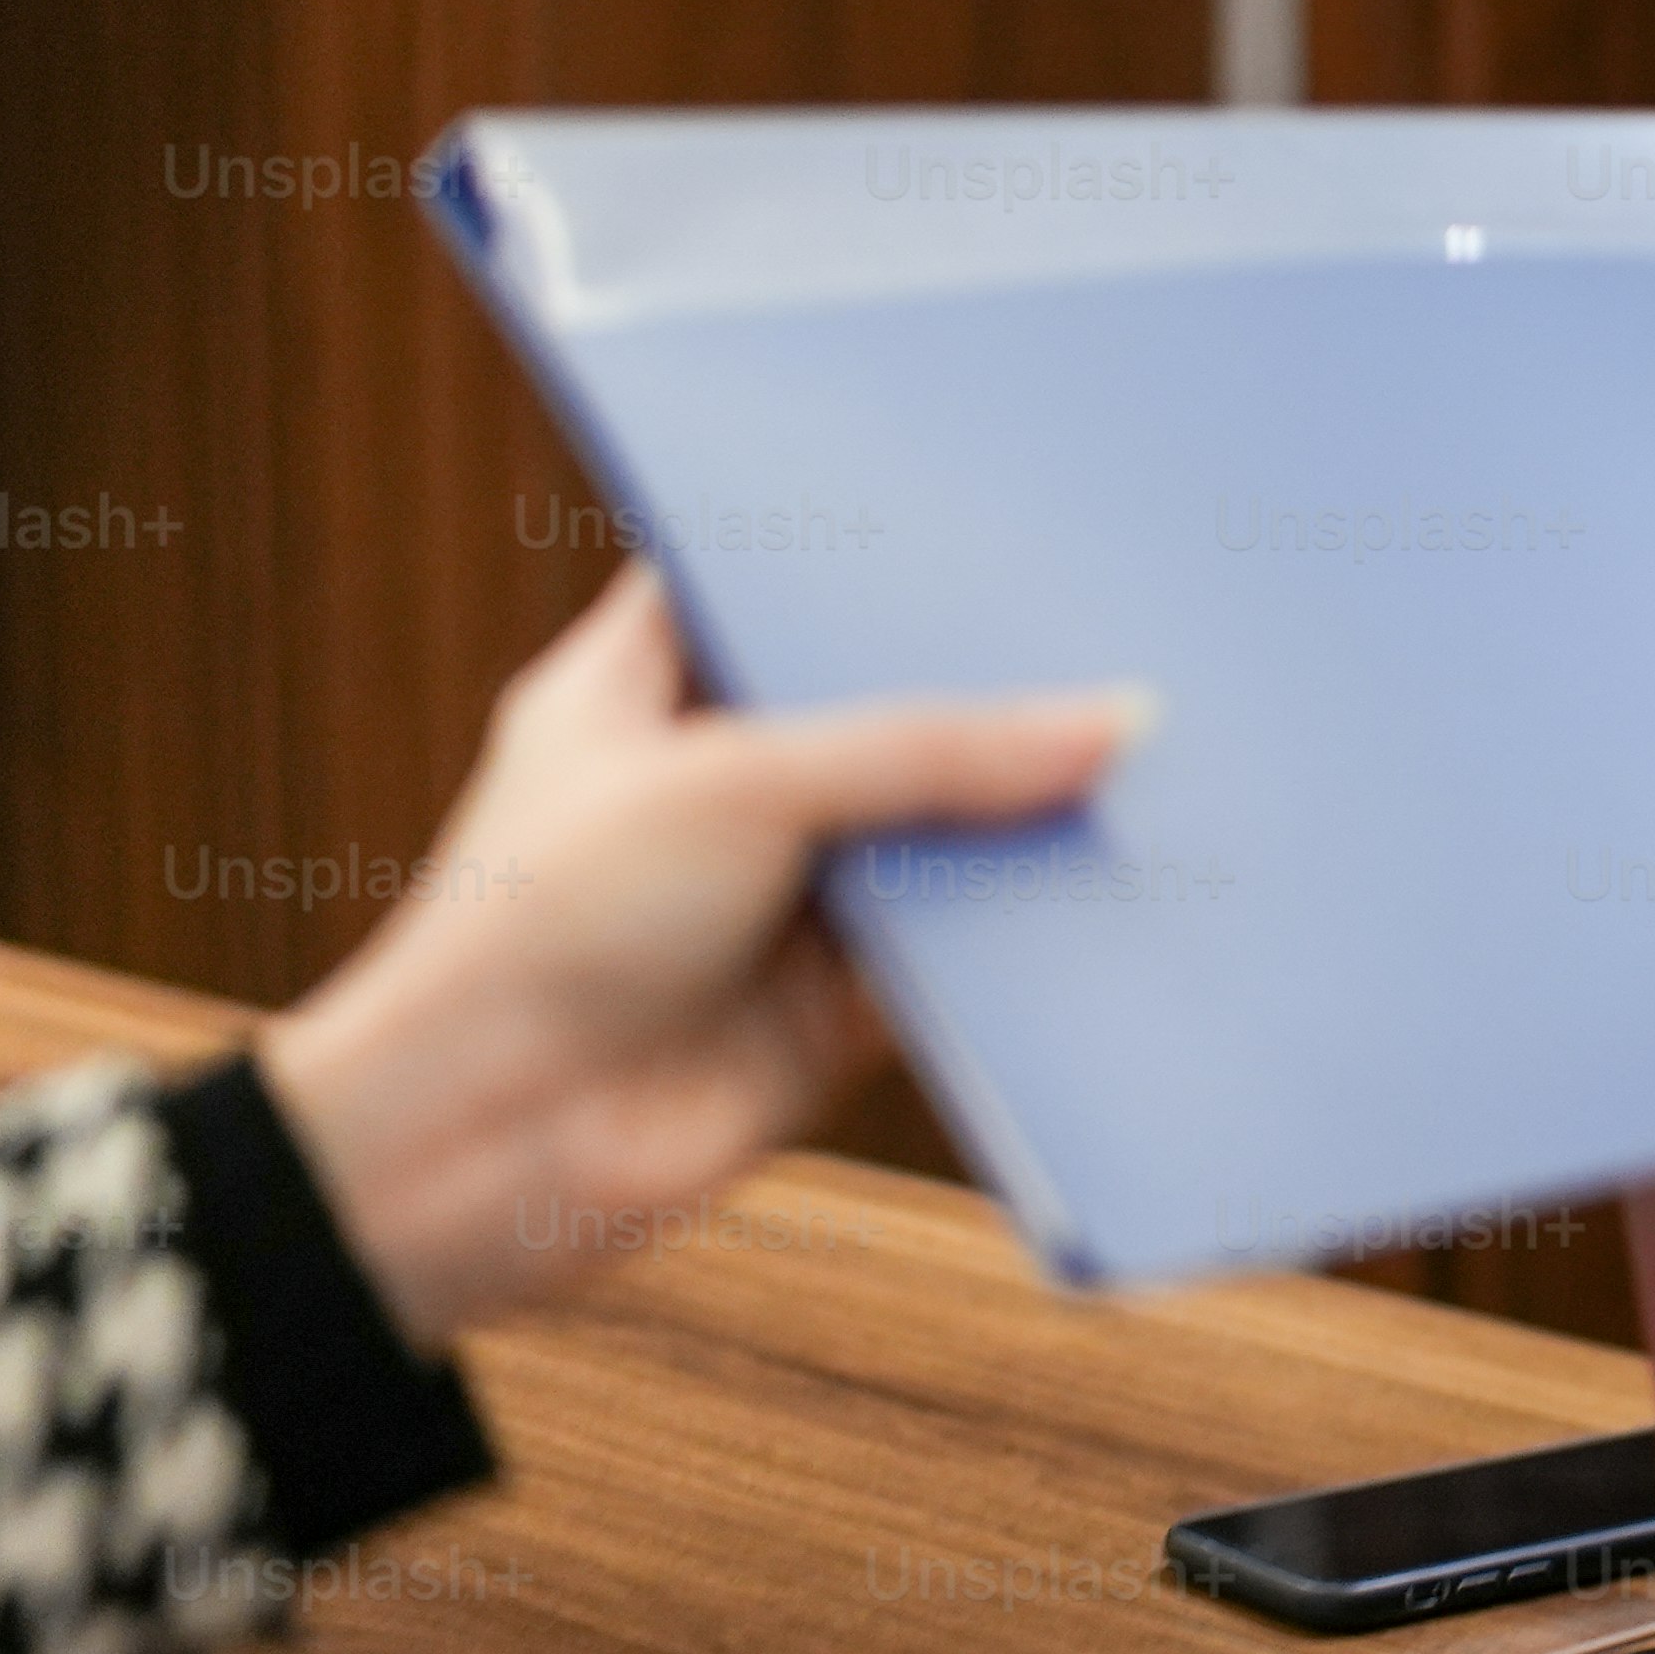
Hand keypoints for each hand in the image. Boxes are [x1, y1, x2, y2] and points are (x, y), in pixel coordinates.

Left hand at [252, 570, 1143, 1350]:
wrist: (489, 1149)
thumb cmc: (544, 929)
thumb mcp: (740, 785)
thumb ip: (932, 751)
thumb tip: (1121, 722)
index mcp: (640, 688)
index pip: (762, 577)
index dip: (866, 542)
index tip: (993, 504)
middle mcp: (717, 782)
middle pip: (880, 699)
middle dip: (988, 672)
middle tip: (1116, 609)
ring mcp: (783, 889)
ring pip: (939, 821)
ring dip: (1028, 797)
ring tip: (1165, 721)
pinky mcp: (843, 995)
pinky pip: (968, 936)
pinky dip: (1037, 915)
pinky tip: (1139, 861)